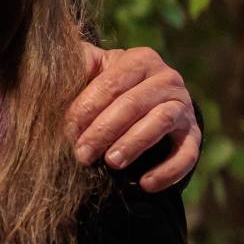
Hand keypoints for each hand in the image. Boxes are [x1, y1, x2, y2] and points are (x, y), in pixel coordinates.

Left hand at [66, 44, 200, 191]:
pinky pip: (187, 153)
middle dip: (104, 131)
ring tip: (112, 163)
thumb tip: (50, 72)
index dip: (87, 108)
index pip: (111, 83)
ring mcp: (183, 106)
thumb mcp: (91, 70)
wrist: (144, 102)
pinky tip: (146, 183)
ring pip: (161, 122)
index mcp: (139, 59)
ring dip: (134, 144)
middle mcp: (167, 78)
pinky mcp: (193, 134)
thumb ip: (76, 66)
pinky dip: (168, 170)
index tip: (67, 131)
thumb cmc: (106, 86)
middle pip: (133, 104)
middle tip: (82, 154)